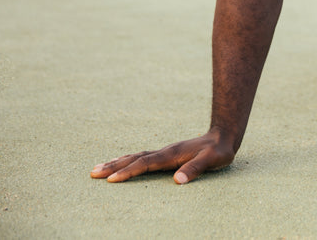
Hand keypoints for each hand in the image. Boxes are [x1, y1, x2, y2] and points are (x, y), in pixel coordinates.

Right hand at [90, 130, 234, 183]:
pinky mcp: (166, 154)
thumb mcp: (212, 160)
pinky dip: (127, 161)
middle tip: (93, 173)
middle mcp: (165, 151)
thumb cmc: (218, 151)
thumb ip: (196, 169)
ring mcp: (164, 152)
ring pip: (135, 157)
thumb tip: (178, 181)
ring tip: (98, 168)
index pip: (146, 164)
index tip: (112, 180)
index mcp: (172, 154)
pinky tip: (120, 163)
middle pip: (134, 159)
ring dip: (117, 162)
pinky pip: (141, 157)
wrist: (223, 136)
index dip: (129, 172)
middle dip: (113, 166)